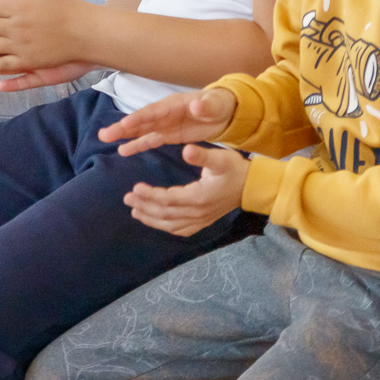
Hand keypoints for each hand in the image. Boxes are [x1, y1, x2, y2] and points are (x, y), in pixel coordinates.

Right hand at [99, 87, 237, 155]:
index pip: (153, 112)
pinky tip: (123, 151)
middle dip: (122, 127)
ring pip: (140, 130)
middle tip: (104, 135)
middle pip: (140, 120)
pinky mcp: (168, 134)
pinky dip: (136, 145)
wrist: (223, 112)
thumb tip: (196, 106)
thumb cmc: (219, 105)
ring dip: (123, 136)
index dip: (139, 118)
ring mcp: (164, 124)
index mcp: (173, 104)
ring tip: (105, 140)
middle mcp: (164, 113)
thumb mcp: (216, 105)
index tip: (124, 124)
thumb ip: (206, 106)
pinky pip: (149, 140)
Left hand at [123, 145, 248, 235]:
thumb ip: (202, 156)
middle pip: (166, 214)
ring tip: (134, 211)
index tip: (134, 188)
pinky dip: (165, 227)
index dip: (151, 195)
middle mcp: (198, 213)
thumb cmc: (235, 169)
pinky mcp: (203, 222)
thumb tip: (186, 150)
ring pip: (170, 224)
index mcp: (200, 197)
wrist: (252, 187)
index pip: (169, 199)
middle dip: (144, 207)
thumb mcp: (221, 158)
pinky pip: (181, 230)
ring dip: (150, 218)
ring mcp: (201, 220)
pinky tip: (154, 221)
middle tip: (127, 198)